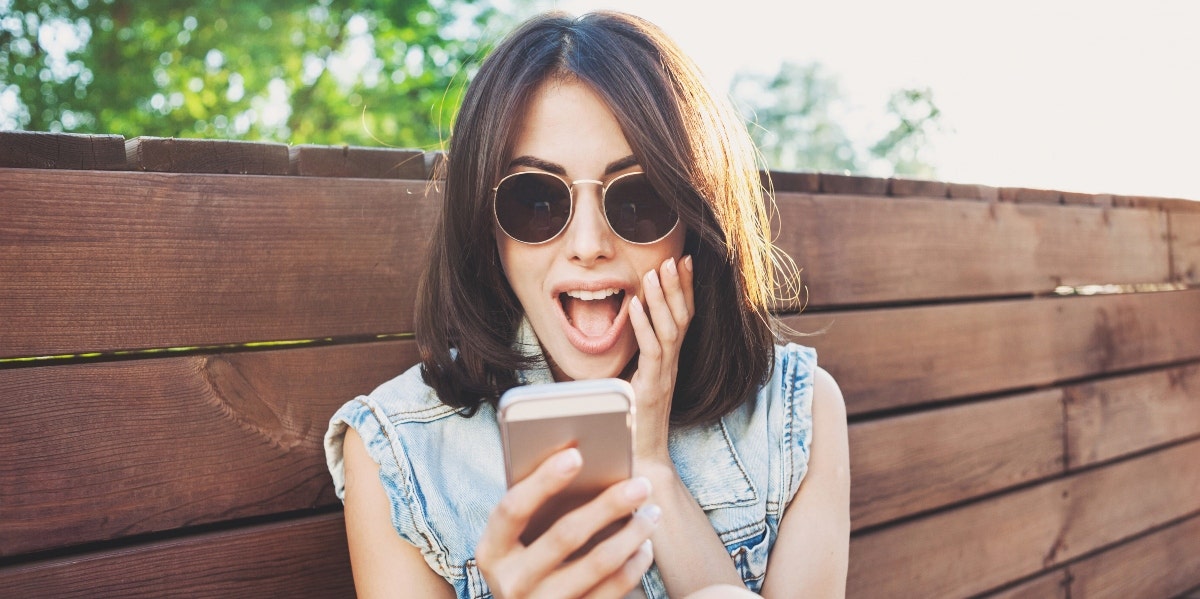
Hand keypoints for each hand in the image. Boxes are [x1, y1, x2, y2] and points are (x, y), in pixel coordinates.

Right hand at [476, 447, 659, 598]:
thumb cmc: (525, 561)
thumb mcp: (515, 540)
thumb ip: (535, 507)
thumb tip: (580, 458)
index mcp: (492, 552)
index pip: (513, 509)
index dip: (543, 480)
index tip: (576, 454)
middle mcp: (512, 582)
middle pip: (565, 535)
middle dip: (608, 504)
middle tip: (641, 484)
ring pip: (598, 563)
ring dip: (632, 533)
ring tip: (652, 512)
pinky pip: (613, 589)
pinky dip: (634, 564)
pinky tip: (644, 545)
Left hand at [628, 255, 694, 464]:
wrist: (641, 460)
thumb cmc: (633, 423)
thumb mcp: (633, 382)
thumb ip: (632, 359)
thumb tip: (617, 329)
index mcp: (669, 361)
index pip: (683, 318)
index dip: (685, 289)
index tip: (684, 261)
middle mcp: (671, 365)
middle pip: (682, 318)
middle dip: (679, 286)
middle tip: (675, 258)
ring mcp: (664, 376)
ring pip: (670, 331)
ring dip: (663, 299)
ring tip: (655, 272)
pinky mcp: (652, 388)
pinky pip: (651, 352)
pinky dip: (643, 326)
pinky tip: (636, 305)